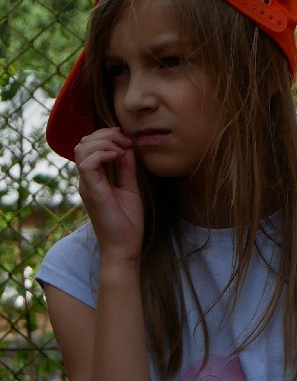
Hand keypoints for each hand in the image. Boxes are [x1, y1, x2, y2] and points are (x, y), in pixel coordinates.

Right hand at [73, 127, 142, 264]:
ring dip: (104, 142)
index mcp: (94, 177)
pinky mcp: (92, 191)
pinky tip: (118, 157)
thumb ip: (127, 168)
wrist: (124, 246)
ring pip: (82, 149)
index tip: (127, 141)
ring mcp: (87, 184)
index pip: (89, 145)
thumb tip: (127, 148)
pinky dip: (103, 154)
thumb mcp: (130, 187)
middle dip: (105, 135)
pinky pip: (87, 164)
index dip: (107, 135)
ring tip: (122, 150)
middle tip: (125, 143)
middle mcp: (87, 179)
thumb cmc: (126, 221)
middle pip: (83, 142)